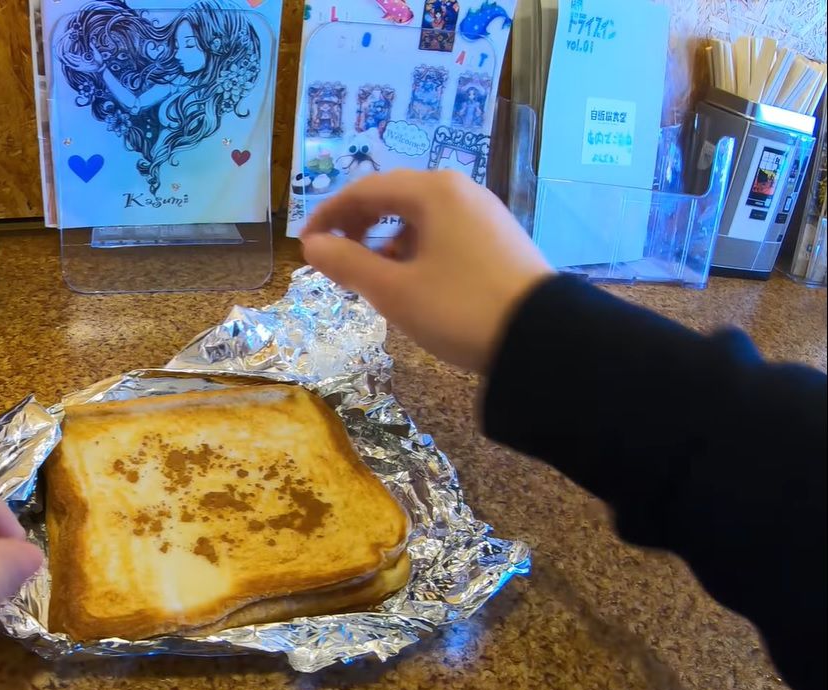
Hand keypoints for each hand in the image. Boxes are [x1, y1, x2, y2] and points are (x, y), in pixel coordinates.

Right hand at [301, 169, 552, 371]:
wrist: (542, 340)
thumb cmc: (459, 309)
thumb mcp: (394, 291)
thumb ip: (347, 263)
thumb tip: (313, 245)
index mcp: (433, 192)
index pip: (365, 189)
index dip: (329, 214)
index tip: (306, 244)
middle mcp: (460, 191)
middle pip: (394, 197)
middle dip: (358, 225)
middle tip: (336, 259)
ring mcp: (484, 214)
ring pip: (420, 216)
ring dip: (387, 240)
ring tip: (374, 277)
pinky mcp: (498, 239)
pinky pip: (444, 231)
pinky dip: (416, 248)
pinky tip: (414, 281)